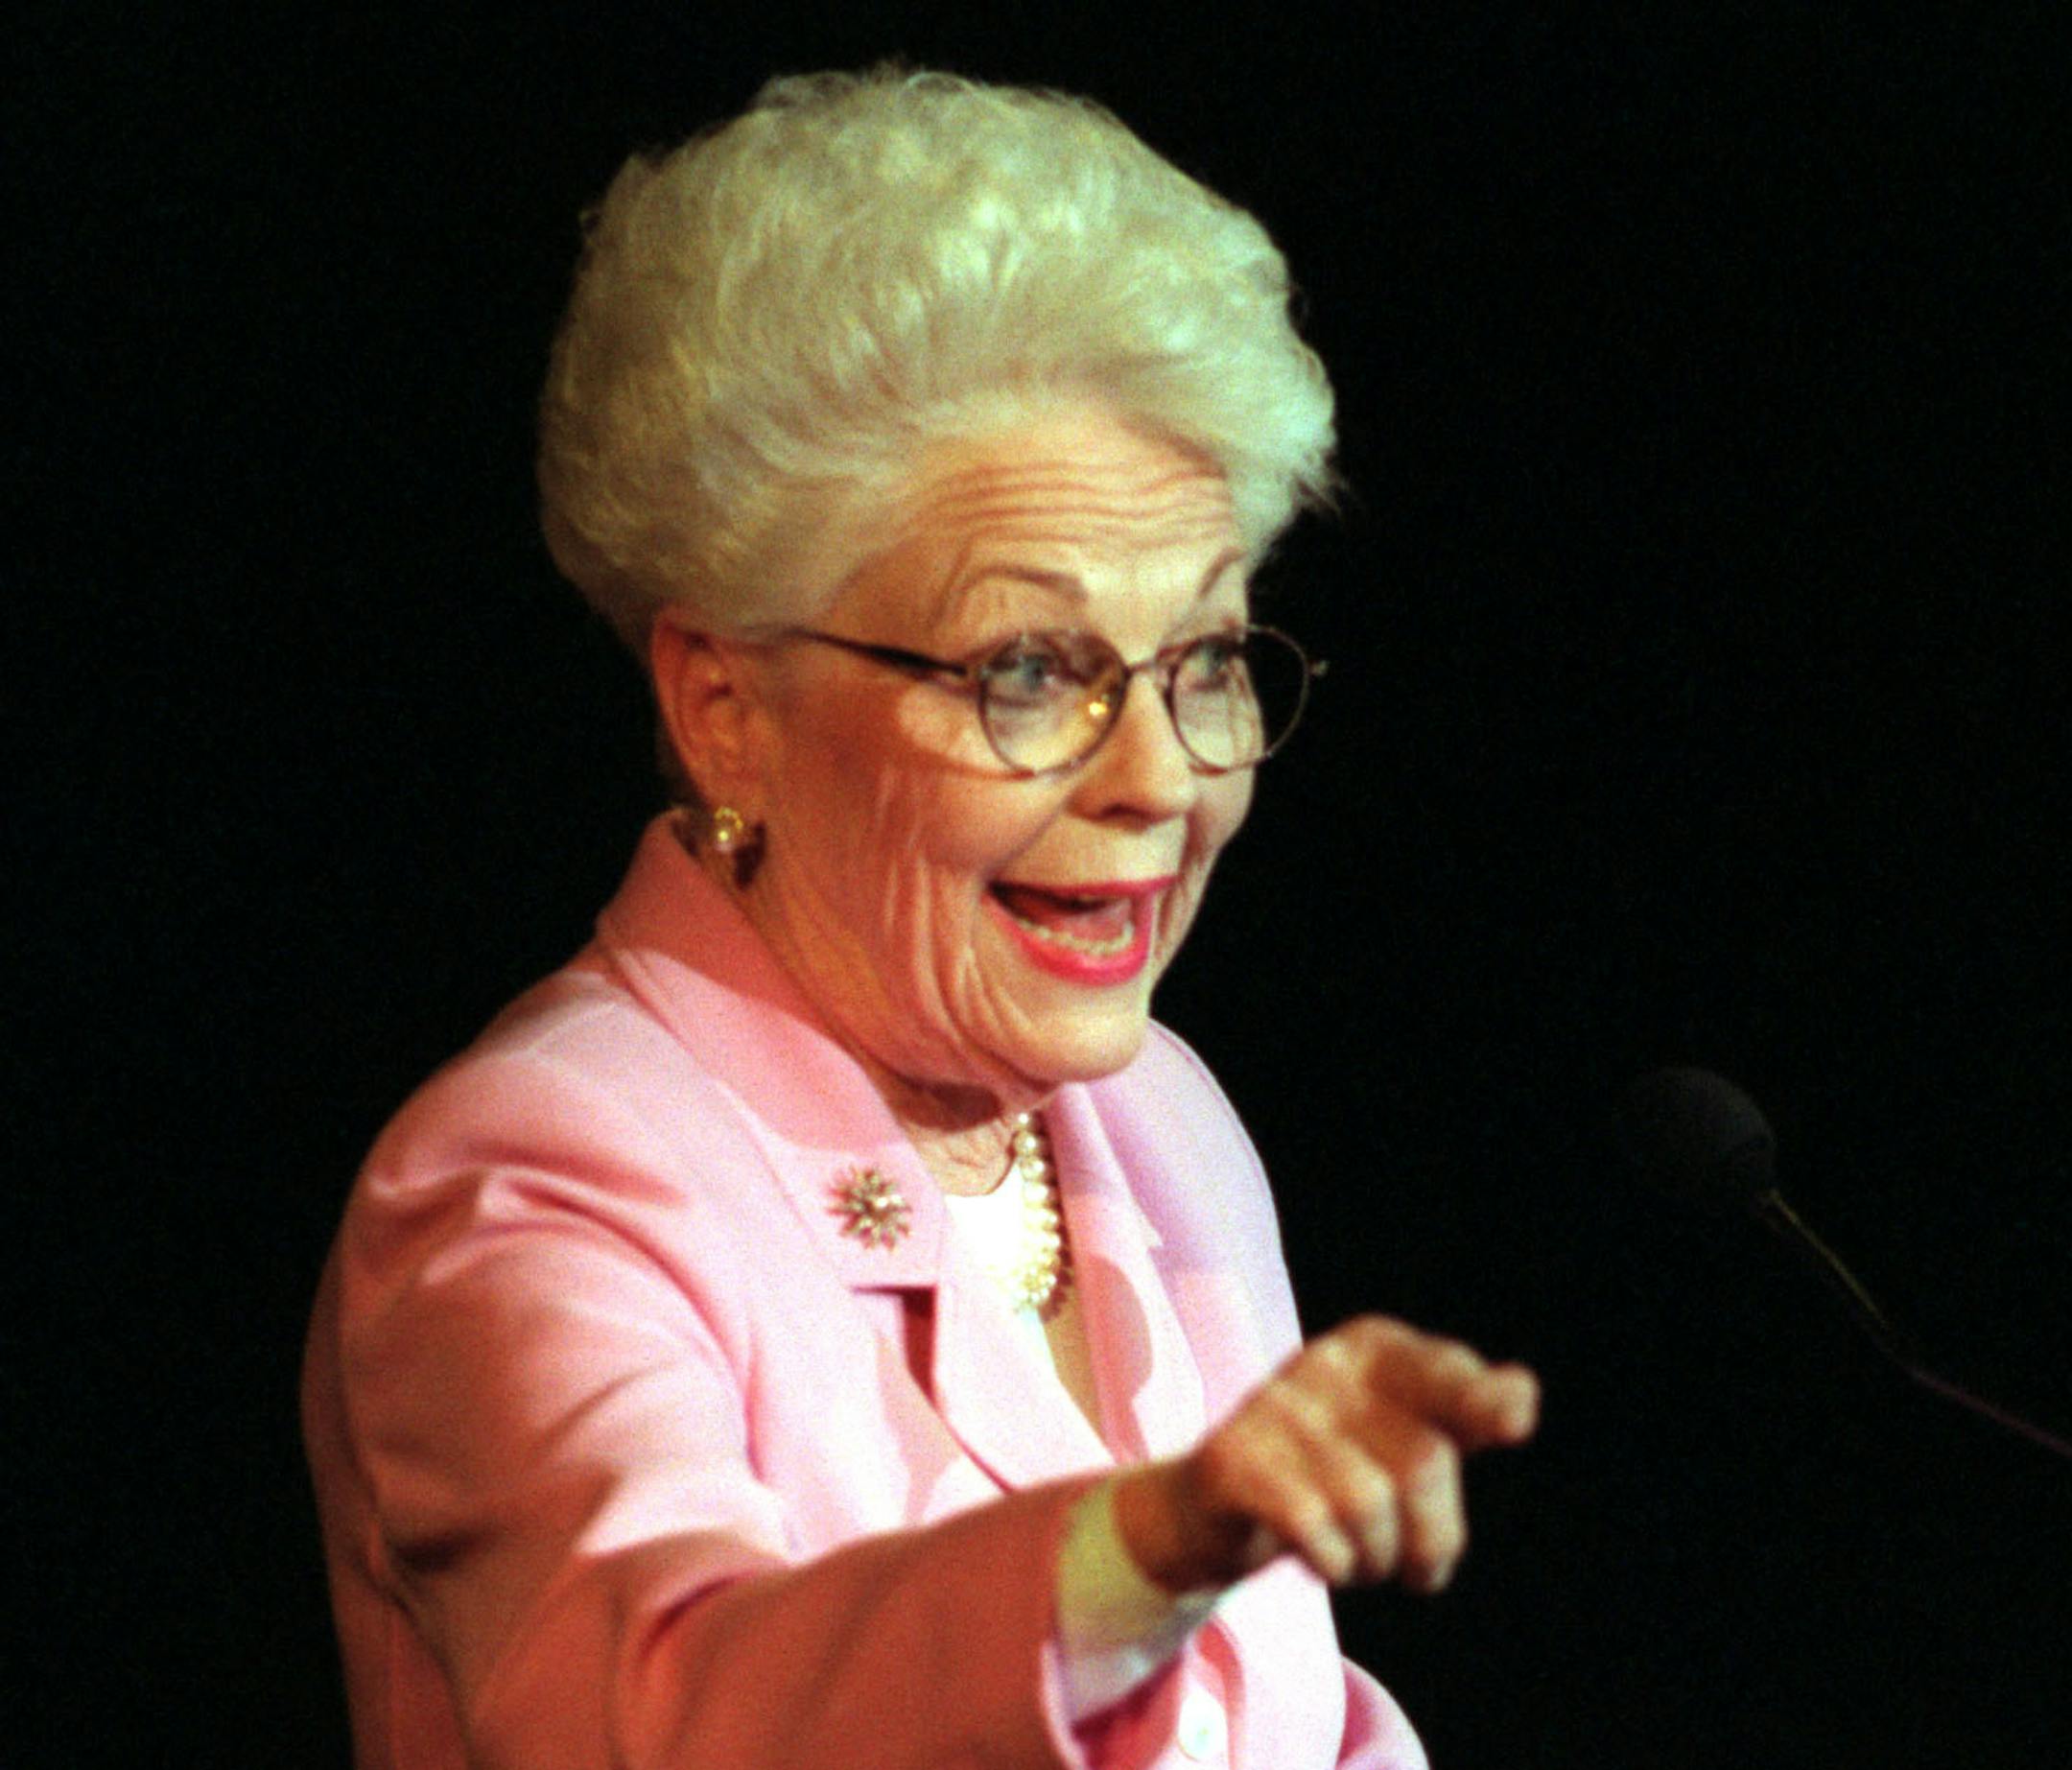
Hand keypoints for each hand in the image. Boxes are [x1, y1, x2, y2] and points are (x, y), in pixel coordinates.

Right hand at [1112, 1315, 1538, 1593]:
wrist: (1214, 1502)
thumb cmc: (1333, 1469)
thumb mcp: (1401, 1431)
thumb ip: (1465, 1412)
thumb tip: (1521, 1397)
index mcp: (1372, 1347)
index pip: (1447, 1373)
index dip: (1485, 1406)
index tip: (1512, 1426)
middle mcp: (1323, 1364)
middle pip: (1424, 1461)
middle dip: (1433, 1536)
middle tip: (1417, 1567)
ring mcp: (1274, 1408)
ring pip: (1370, 1506)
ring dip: (1377, 1559)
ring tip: (1359, 1557)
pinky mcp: (1233, 1460)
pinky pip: (1315, 1530)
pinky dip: (1332, 1563)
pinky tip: (1321, 1557)